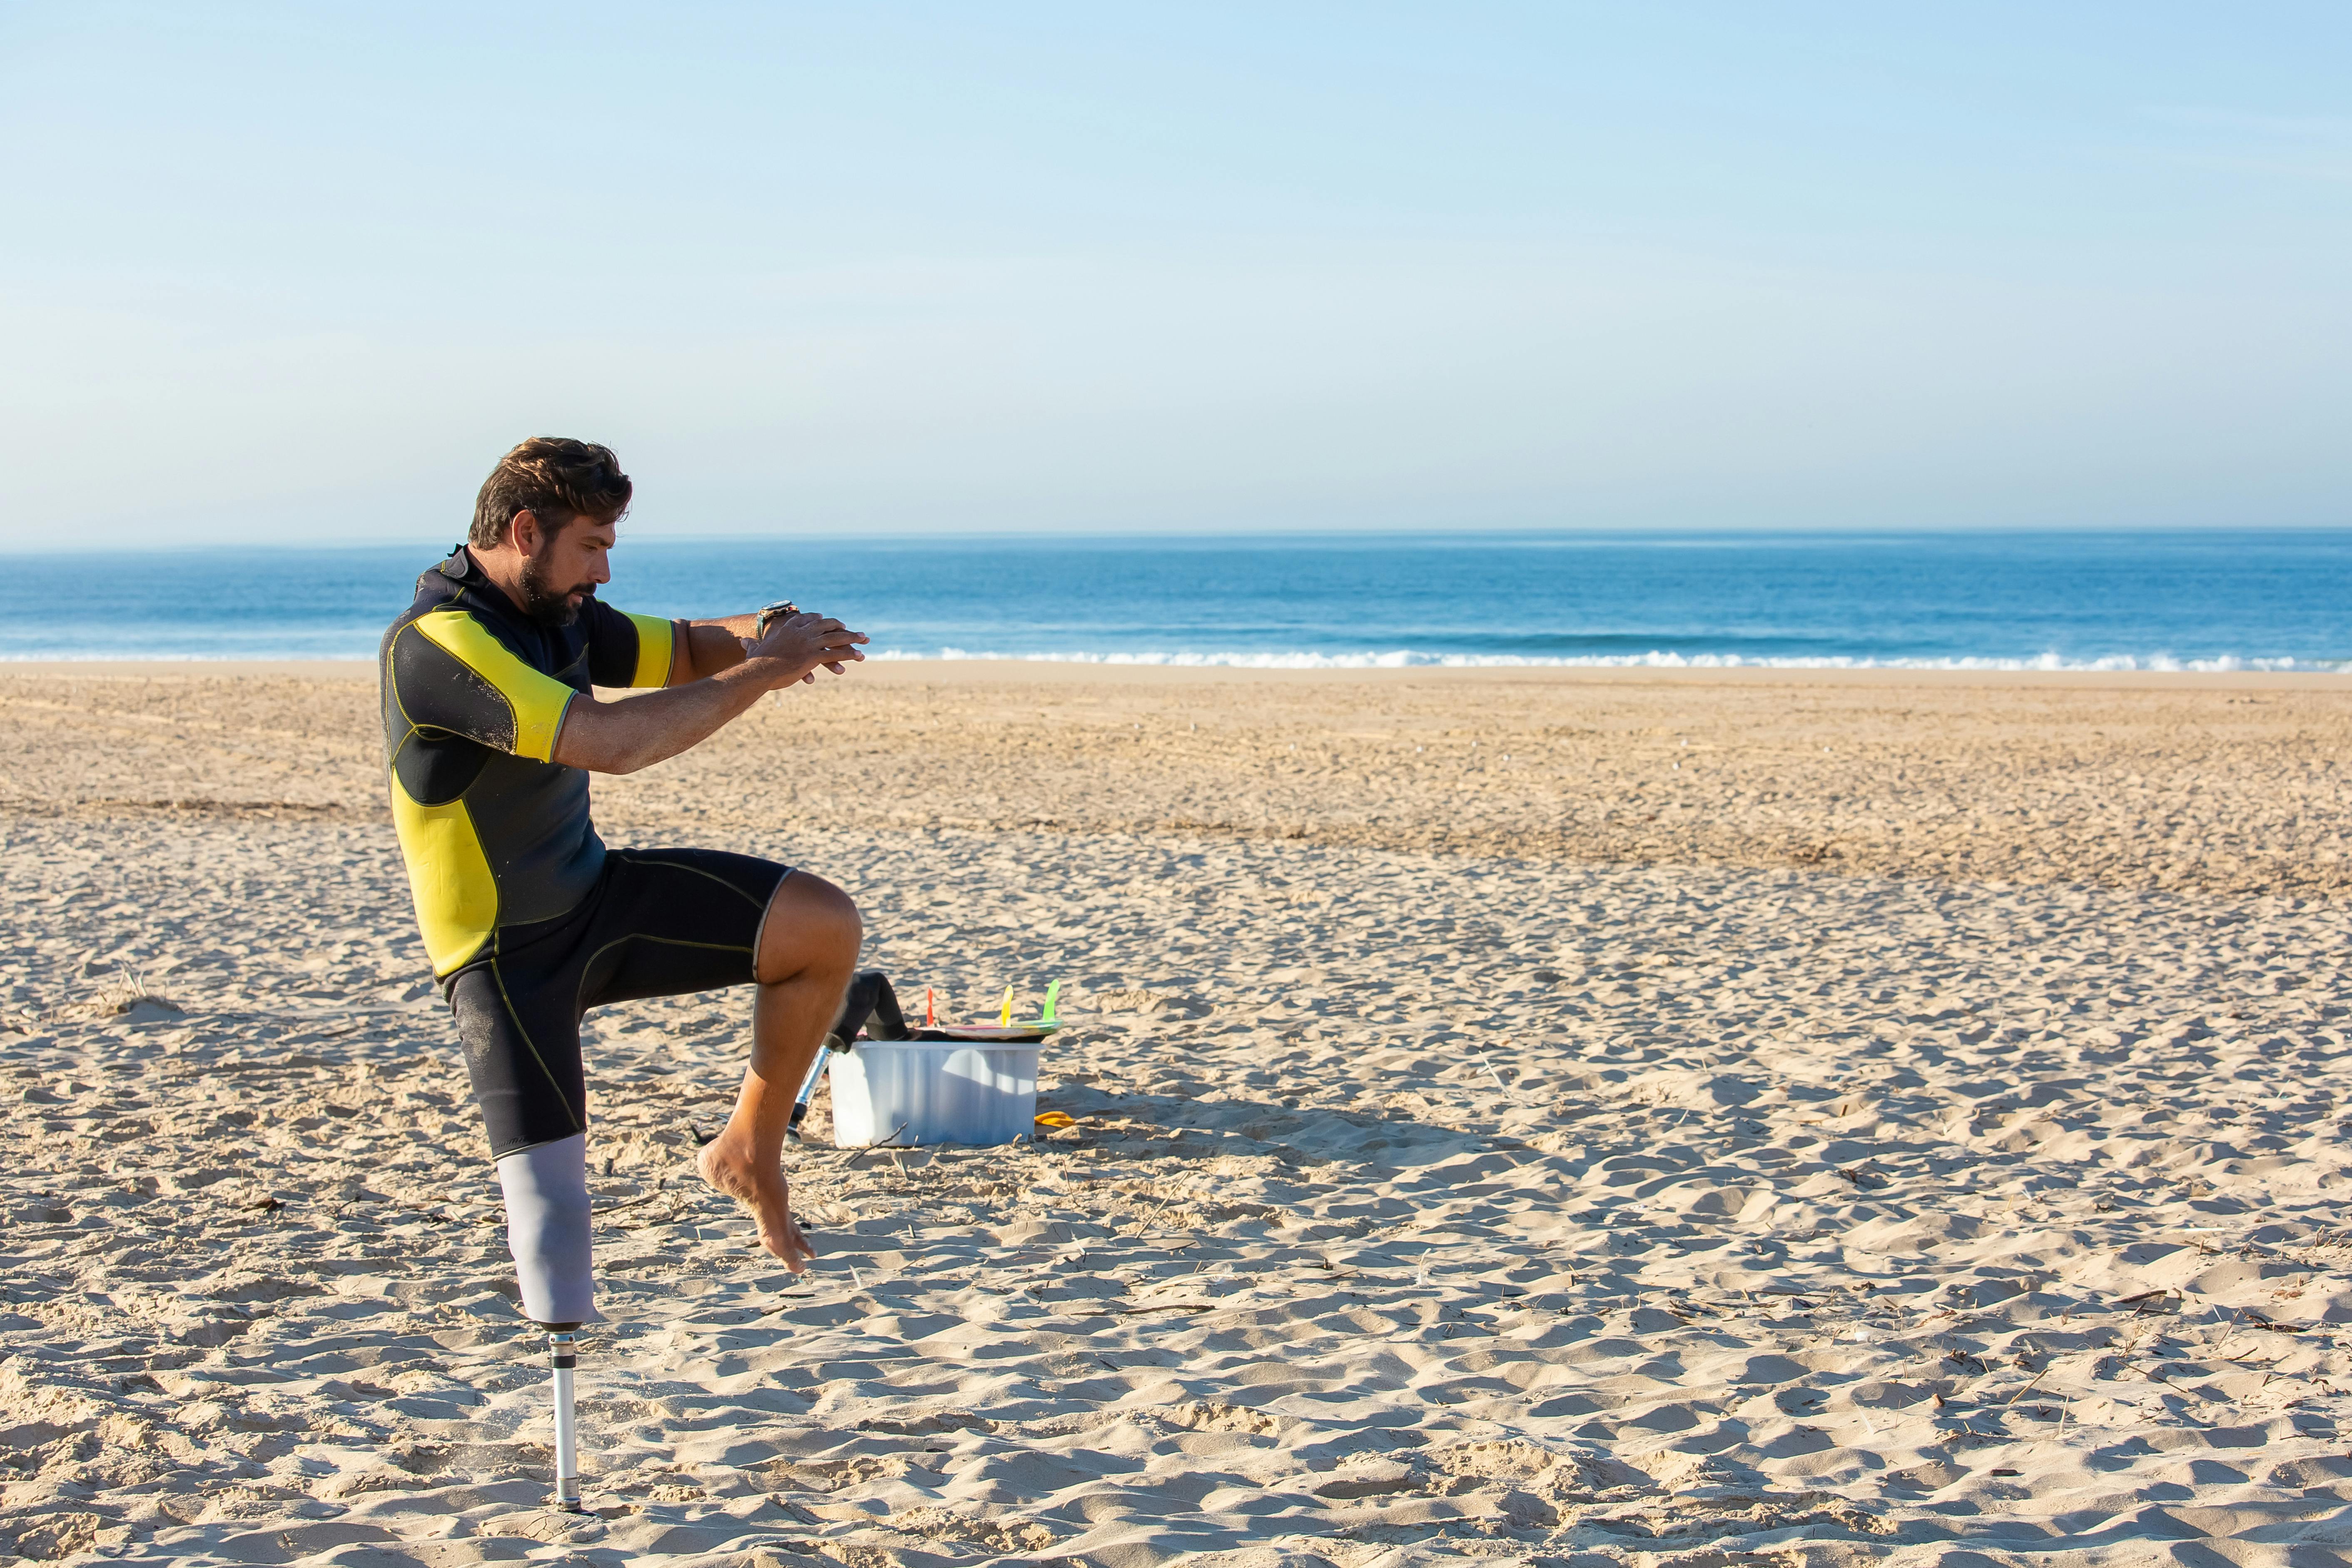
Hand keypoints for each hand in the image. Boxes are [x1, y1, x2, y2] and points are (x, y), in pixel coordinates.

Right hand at [745, 610, 867, 685]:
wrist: (757, 670)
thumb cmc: (755, 662)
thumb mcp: (754, 649)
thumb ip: (751, 644)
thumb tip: (742, 643)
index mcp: (788, 628)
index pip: (806, 619)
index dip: (817, 619)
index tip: (825, 619)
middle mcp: (800, 632)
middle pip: (825, 625)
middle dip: (840, 627)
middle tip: (851, 629)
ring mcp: (807, 643)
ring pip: (835, 638)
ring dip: (851, 638)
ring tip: (864, 640)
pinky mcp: (812, 655)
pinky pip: (834, 653)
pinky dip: (848, 654)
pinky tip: (858, 655)